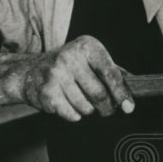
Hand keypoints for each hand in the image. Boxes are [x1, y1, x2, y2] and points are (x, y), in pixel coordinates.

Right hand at [14, 35, 133, 121]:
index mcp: (87, 46)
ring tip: (80, 100)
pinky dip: (75, 114)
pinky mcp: (47, 92)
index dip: (121, 93)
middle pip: (99, 94)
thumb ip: (112, 71)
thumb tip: (133, 89)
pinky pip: (72, 114)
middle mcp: (70, 57)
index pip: (110, 73)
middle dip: (107, 107)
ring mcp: (56, 75)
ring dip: (88, 110)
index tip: (129, 107)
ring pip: (86, 107)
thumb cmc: (68, 66)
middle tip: (107, 109)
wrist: (29, 71)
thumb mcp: (90, 59)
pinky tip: (68, 103)